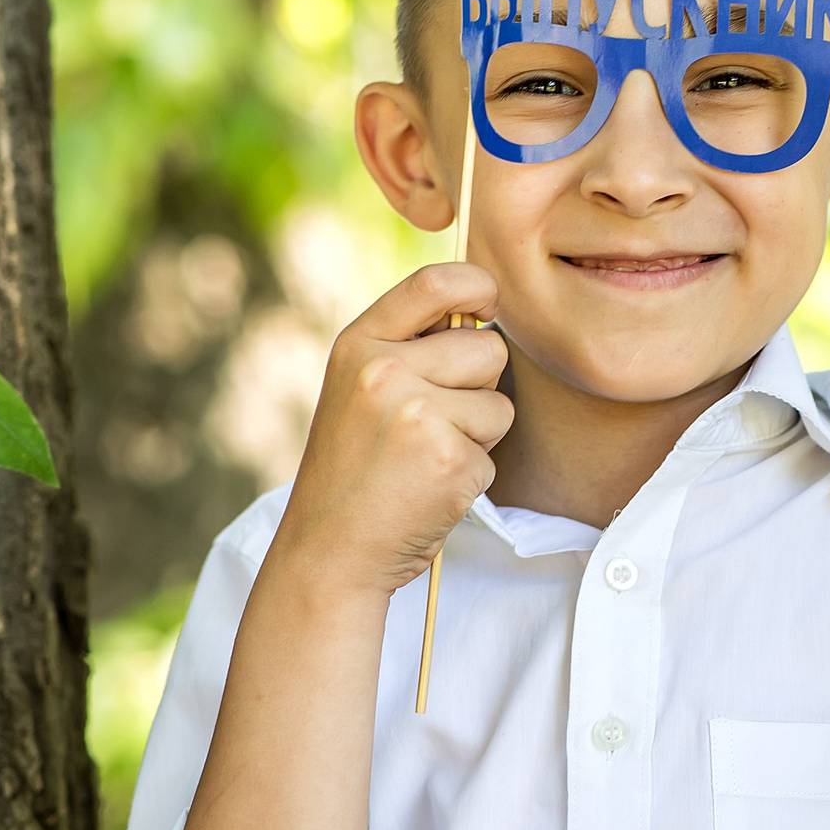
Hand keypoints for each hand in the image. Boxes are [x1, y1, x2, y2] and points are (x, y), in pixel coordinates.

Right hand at [270, 261, 511, 599]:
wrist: (330, 549)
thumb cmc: (354, 468)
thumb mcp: (357, 387)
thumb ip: (407, 346)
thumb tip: (481, 310)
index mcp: (359, 344)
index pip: (436, 281)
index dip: (479, 286)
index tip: (487, 306)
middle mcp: (384, 370)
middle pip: (488, 348)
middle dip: (479, 385)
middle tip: (431, 423)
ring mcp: (417, 414)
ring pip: (499, 403)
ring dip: (478, 433)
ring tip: (426, 457)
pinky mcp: (449, 459)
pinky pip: (494, 451)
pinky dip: (471, 473)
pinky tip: (429, 487)